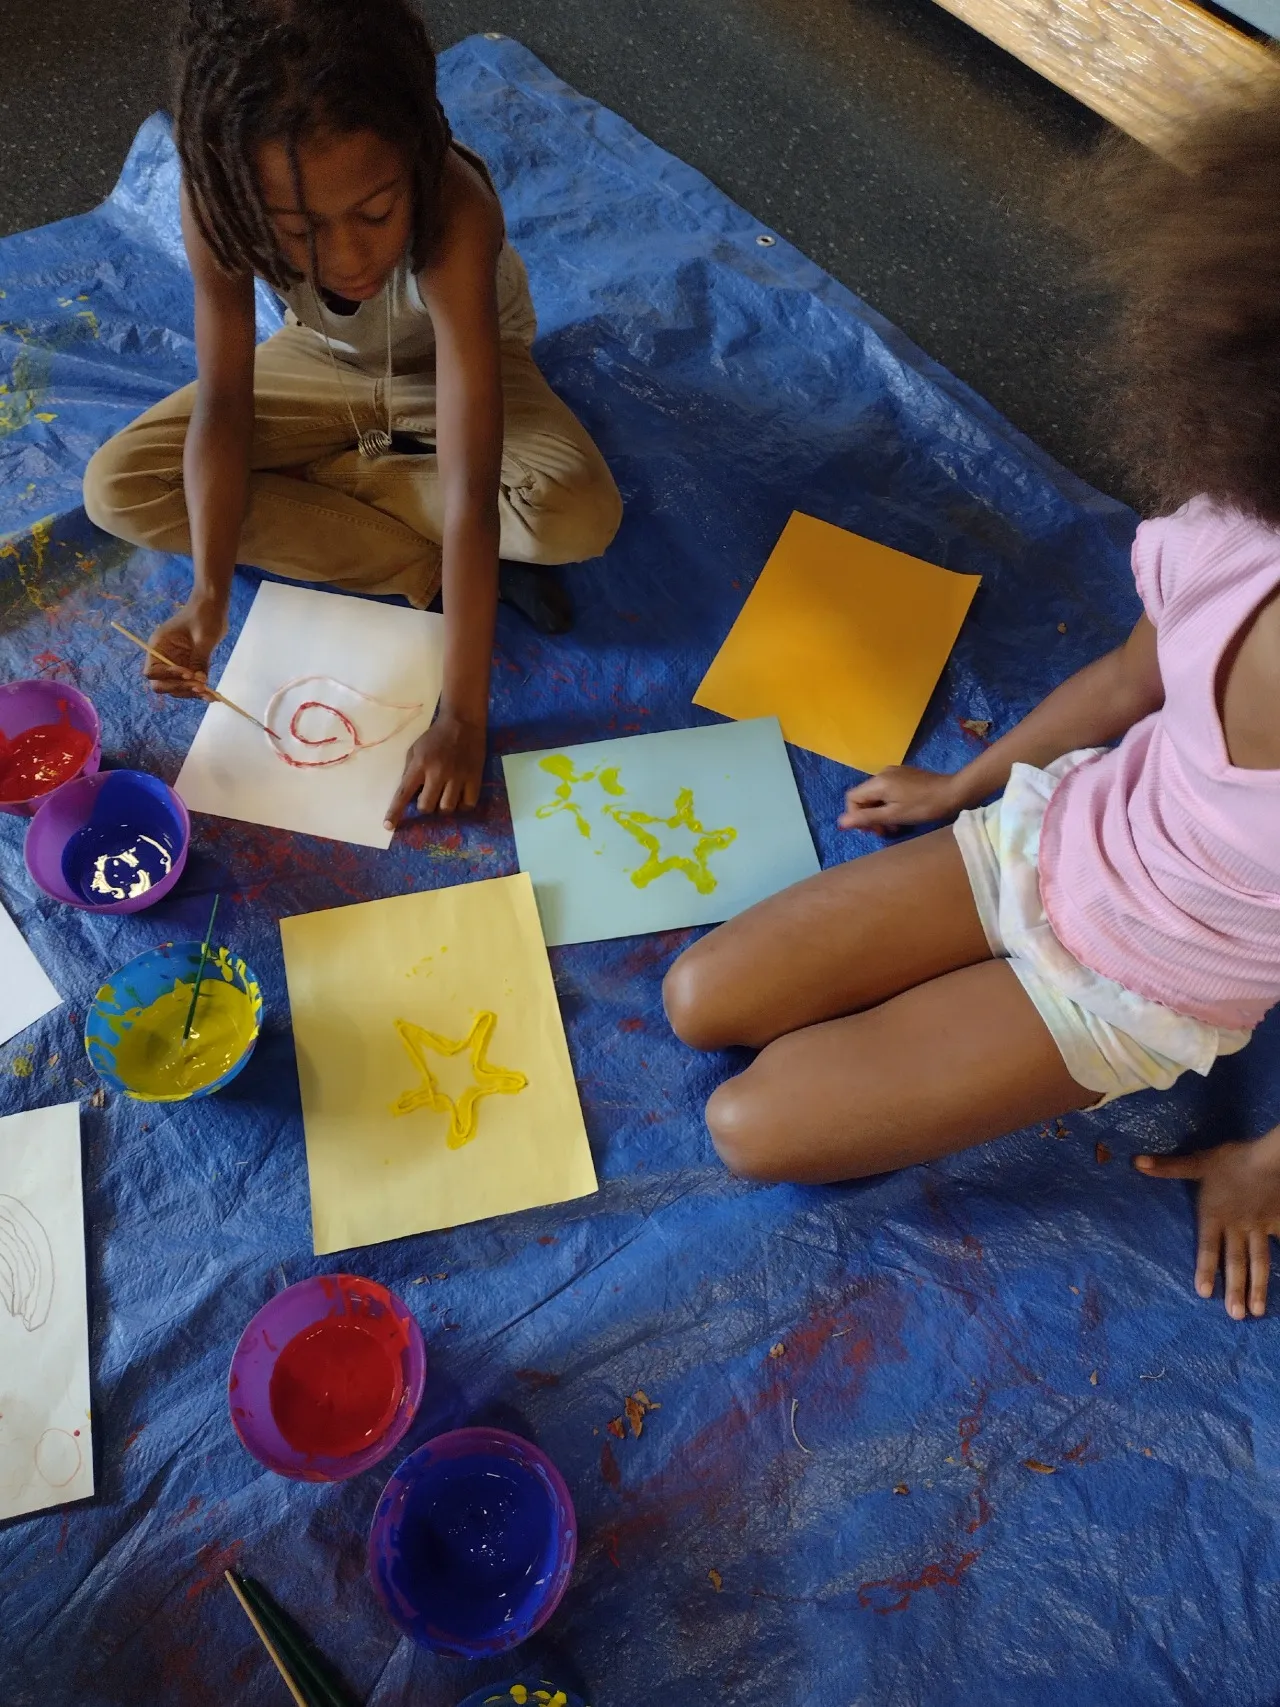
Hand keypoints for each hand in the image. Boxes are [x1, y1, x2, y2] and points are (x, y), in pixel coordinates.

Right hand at [145, 598, 227, 698]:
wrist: (212, 605)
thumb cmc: (204, 614)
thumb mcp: (203, 637)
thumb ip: (199, 660)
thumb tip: (199, 681)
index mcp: (159, 646)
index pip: (152, 672)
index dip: (168, 676)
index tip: (188, 673)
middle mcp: (164, 657)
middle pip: (162, 684)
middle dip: (179, 688)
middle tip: (200, 687)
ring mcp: (176, 663)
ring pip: (177, 687)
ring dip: (190, 693)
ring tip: (209, 694)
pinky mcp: (190, 666)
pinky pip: (191, 684)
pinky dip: (200, 691)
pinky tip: (213, 696)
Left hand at [385, 713, 485, 825]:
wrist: (463, 722)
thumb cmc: (435, 737)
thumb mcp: (415, 749)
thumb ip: (410, 771)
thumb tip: (408, 796)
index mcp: (420, 764)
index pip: (403, 793)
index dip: (395, 812)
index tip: (389, 826)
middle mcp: (438, 772)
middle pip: (427, 806)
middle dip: (425, 807)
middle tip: (429, 797)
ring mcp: (458, 776)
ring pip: (447, 808)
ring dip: (442, 807)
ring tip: (444, 797)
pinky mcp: (474, 778)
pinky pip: (468, 804)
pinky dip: (462, 806)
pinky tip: (459, 798)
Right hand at [839, 766, 962, 833]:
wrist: (954, 792)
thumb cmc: (924, 806)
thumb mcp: (894, 815)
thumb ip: (867, 818)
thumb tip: (841, 822)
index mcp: (877, 782)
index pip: (852, 798)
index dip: (855, 816)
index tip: (872, 830)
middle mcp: (882, 773)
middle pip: (864, 797)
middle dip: (869, 816)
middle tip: (884, 831)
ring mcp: (894, 772)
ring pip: (876, 795)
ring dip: (880, 812)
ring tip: (895, 826)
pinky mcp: (904, 775)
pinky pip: (888, 790)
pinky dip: (889, 804)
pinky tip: (902, 814)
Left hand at [1136, 1130, 1279, 1317]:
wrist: (1272, 1158)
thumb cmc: (1232, 1160)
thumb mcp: (1198, 1163)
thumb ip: (1169, 1167)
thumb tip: (1135, 1162)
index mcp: (1215, 1216)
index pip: (1208, 1247)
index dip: (1205, 1269)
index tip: (1204, 1294)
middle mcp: (1237, 1227)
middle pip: (1235, 1262)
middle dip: (1235, 1289)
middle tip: (1235, 1316)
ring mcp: (1260, 1228)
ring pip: (1259, 1261)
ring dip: (1258, 1286)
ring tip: (1256, 1311)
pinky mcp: (1277, 1223)